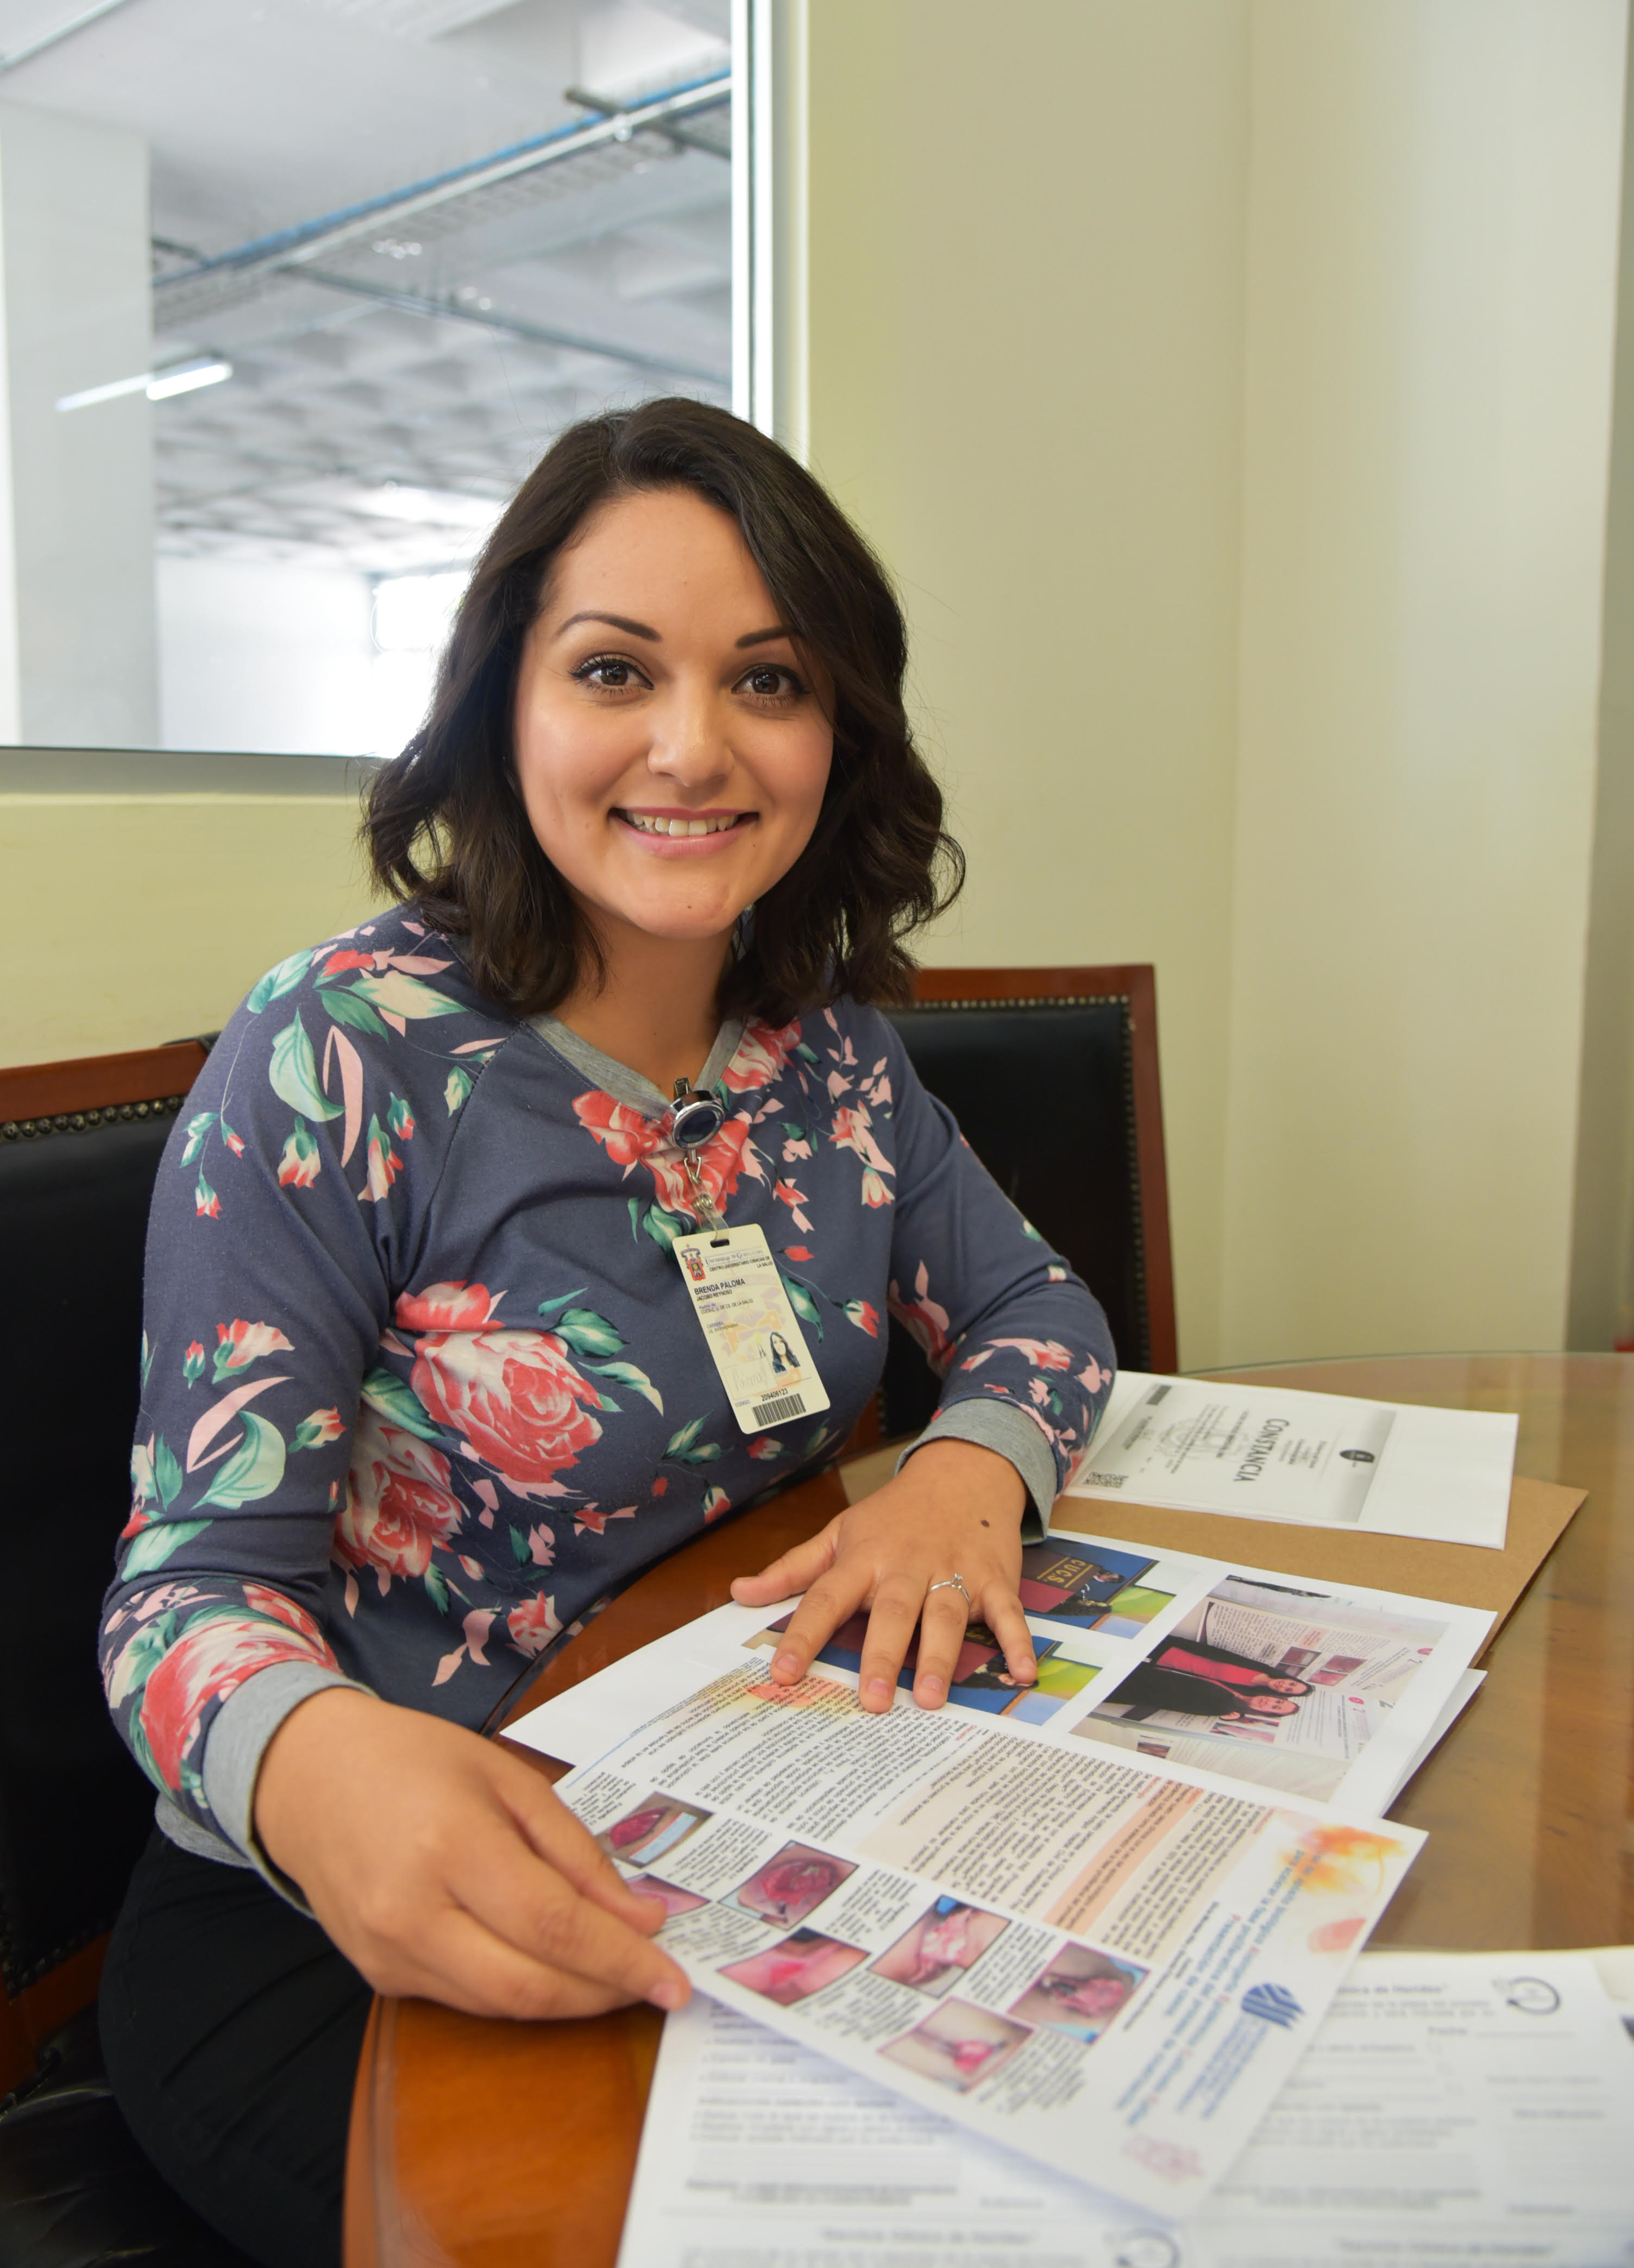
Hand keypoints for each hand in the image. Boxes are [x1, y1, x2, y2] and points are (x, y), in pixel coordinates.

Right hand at [253, 1687, 689, 2019]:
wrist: (306, 1776)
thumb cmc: (415, 1760)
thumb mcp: (508, 1778)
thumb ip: (576, 1853)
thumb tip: (640, 1918)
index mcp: (452, 1843)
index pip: (554, 1925)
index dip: (622, 1960)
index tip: (676, 1978)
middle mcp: (413, 1911)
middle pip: (530, 1985)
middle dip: (605, 1993)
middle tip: (657, 1984)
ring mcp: (389, 1953)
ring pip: (500, 2006)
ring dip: (569, 2001)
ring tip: (615, 1976)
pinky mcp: (378, 1977)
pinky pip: (465, 2000)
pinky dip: (518, 1991)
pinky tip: (550, 1967)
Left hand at [729, 1439, 1034, 1712]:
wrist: (963, 1472)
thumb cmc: (895, 1514)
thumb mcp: (840, 1533)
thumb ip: (793, 1569)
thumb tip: (739, 1592)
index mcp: (863, 1558)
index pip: (825, 1598)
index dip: (802, 1637)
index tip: (784, 1673)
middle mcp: (907, 1566)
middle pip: (891, 1611)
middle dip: (880, 1655)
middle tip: (870, 1702)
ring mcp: (954, 1571)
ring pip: (944, 1614)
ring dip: (938, 1656)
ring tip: (928, 1699)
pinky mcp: (994, 1578)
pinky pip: (1007, 1612)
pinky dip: (1017, 1641)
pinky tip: (1021, 1672)